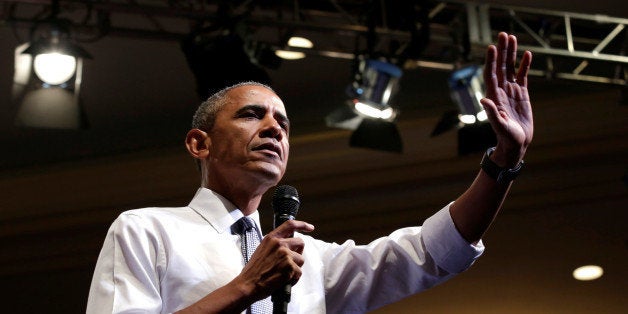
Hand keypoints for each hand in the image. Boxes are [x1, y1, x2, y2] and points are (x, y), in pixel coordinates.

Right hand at [237, 220, 314, 300]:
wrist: (248, 284)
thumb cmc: (253, 270)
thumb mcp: (262, 250)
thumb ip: (275, 245)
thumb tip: (288, 244)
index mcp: (271, 238)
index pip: (290, 225)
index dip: (303, 225)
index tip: (310, 228)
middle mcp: (279, 244)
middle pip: (300, 243)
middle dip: (298, 252)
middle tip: (290, 262)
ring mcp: (285, 254)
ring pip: (301, 259)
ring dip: (295, 267)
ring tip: (283, 273)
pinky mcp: (290, 267)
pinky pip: (299, 272)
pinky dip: (294, 278)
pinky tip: (284, 280)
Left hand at [481, 32, 533, 166]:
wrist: (516, 143)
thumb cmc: (506, 137)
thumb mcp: (500, 126)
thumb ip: (492, 113)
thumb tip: (484, 99)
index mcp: (494, 96)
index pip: (491, 74)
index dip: (491, 60)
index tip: (492, 46)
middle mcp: (501, 91)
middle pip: (500, 66)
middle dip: (502, 51)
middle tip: (504, 34)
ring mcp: (511, 91)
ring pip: (510, 68)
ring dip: (511, 54)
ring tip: (512, 37)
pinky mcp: (521, 94)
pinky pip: (522, 76)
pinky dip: (524, 65)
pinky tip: (527, 54)